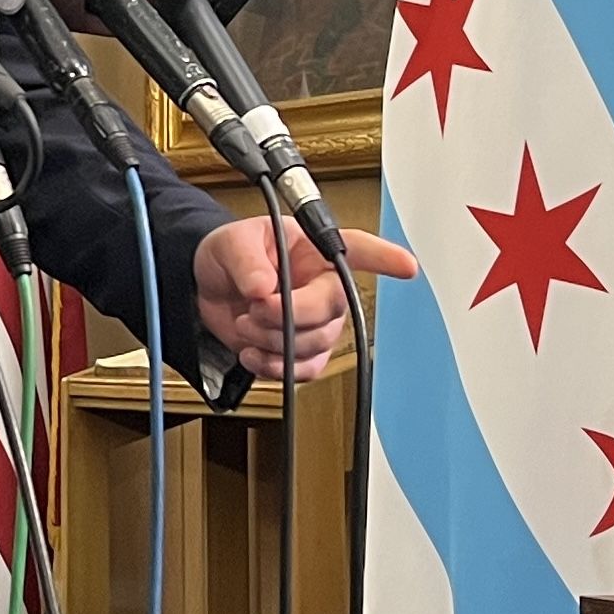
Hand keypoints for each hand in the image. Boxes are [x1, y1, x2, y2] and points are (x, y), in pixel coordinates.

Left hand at [193, 215, 419, 382]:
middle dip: (289, 315)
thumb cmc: (229, 255)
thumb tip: (263, 287)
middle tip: (254, 308)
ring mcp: (315, 321)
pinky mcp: (299, 350)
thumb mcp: (231, 243)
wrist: (207, 287)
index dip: (385, 259)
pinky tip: (252, 353)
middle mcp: (323, 286)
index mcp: (314, 250)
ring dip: (275, 341)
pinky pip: (304, 370)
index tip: (406, 267)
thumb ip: (246, 261)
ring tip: (245, 325)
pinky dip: (274, 367)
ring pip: (316, 344)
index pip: (357, 250)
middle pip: (332, 309)